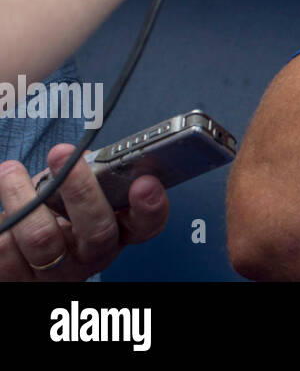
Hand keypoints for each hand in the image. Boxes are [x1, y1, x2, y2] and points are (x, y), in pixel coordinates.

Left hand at [0, 145, 168, 280]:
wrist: (17, 256)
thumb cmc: (53, 214)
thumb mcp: (77, 195)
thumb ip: (87, 175)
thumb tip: (79, 155)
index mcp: (116, 230)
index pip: (146, 224)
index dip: (151, 206)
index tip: (144, 182)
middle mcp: (92, 254)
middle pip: (97, 230)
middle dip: (81, 189)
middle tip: (64, 154)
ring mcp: (56, 271)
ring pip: (42, 238)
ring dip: (21, 198)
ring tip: (10, 172)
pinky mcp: (18, 279)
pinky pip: (6, 250)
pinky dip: (2, 219)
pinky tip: (3, 205)